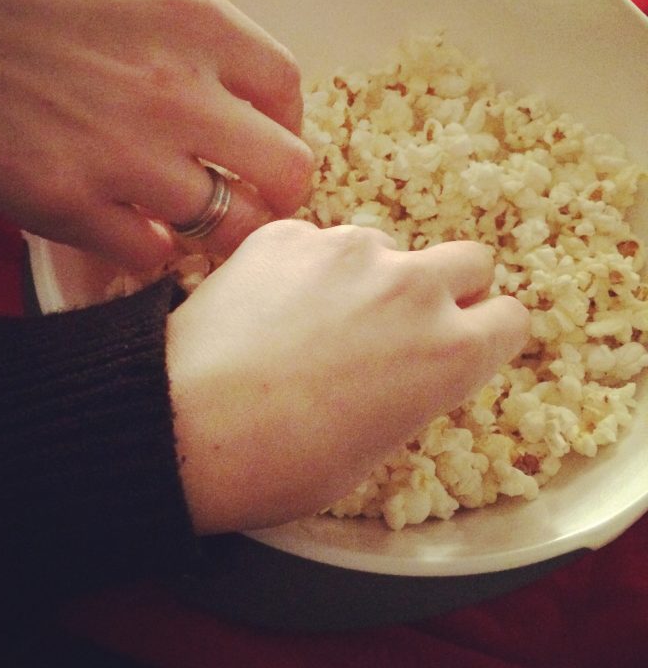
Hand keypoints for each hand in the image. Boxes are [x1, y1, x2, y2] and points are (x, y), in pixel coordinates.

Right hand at [0, 0, 313, 268]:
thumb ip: (203, 44)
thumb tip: (241, 100)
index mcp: (198, 26)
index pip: (289, 94)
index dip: (287, 128)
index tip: (267, 143)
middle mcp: (176, 93)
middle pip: (286, 173)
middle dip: (279, 195)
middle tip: (253, 200)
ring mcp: (124, 155)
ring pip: (228, 227)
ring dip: (219, 232)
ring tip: (194, 223)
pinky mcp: (67, 203)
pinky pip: (150, 255)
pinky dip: (153, 250)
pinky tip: (135, 229)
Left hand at [167, 221, 530, 533]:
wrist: (187, 424)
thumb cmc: (285, 464)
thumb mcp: (376, 445)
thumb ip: (413, 386)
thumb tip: (408, 362)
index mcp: (449, 352)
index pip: (510, 317)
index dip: (485, 331)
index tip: (461, 339)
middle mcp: (412, 286)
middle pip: (469, 260)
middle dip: (447, 286)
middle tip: (397, 318)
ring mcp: (348, 249)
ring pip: (383, 247)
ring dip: (366, 275)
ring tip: (309, 318)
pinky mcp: (289, 232)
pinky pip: (316, 242)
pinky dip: (304, 266)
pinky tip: (265, 305)